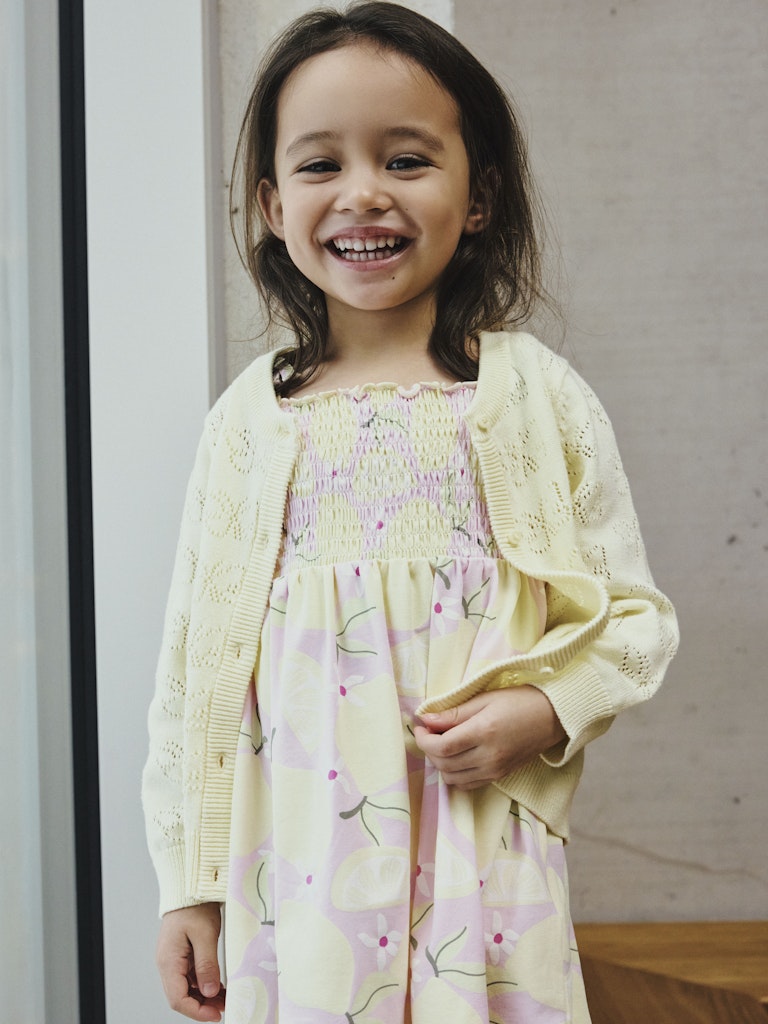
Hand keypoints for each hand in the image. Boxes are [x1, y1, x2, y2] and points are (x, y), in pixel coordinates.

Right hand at [156, 903, 225, 1020]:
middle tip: (224, 1007)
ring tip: (225, 998)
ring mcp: (174, 959)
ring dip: (204, 996)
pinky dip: (204, 983)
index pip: (178, 999)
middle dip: (202, 1005)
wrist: (191, 886)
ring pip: (187, 988)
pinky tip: (219, 986)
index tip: (216, 1014)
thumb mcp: (205, 934)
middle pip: (181, 996)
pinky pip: (191, 976)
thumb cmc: (195, 906)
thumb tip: (210, 991)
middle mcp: (168, 963)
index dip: (197, 1011)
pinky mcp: (182, 954)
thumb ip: (207, 965)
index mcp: (168, 961)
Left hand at [413, 686, 566, 790]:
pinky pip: (467, 784)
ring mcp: (495, 770)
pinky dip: (455, 774)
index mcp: (484, 733)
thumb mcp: (485, 699)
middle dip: (428, 749)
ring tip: (443, 743)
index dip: (423, 739)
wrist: (553, 717)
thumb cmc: (520, 700)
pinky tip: (456, 756)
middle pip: (444, 764)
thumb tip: (425, 719)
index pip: (441, 746)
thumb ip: (454, 713)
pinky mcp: (499, 777)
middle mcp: (488, 757)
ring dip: (440, 762)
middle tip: (428, 731)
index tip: (418, 726)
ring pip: (452, 778)